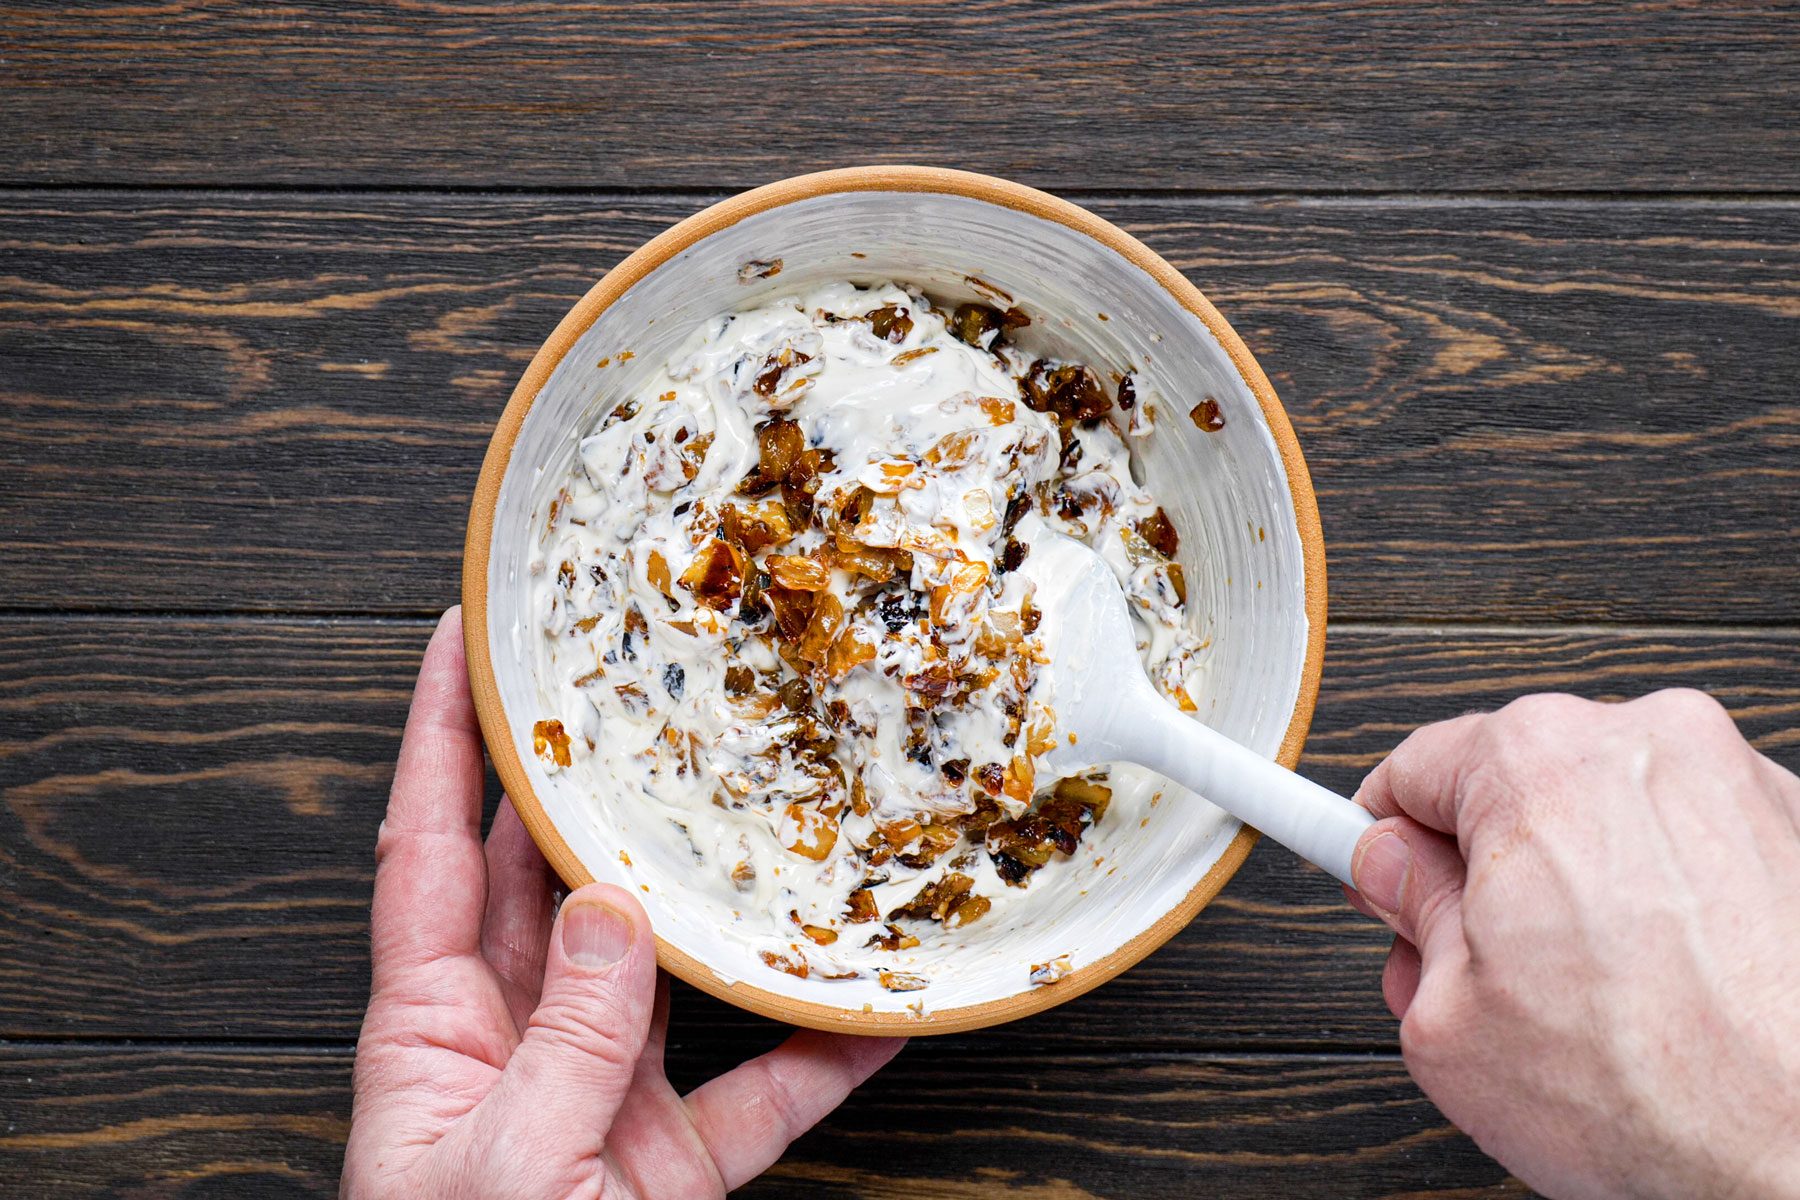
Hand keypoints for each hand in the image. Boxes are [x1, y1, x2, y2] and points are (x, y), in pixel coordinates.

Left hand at [342, 609, 903, 1198]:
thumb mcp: (506, 1171)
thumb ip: (566, 1041)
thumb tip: (613, 913)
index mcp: (432, 1035)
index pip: (427, 850)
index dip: (437, 739)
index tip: (461, 640)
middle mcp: (512, 1048)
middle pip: (554, 885)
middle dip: (592, 786)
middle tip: (644, 691)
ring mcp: (595, 1103)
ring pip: (666, 972)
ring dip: (721, 903)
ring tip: (776, 814)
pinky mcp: (669, 1167)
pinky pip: (756, 1093)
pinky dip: (817, 1054)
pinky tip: (879, 1010)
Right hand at [1347, 690, 1799, 1199]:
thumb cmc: (1663, 1099)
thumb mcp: (1448, 1020)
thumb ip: (1409, 915)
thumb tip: (1400, 875)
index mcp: (1540, 760)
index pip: (1413, 768)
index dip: (1375, 837)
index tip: (1366, 861)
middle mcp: (1649, 743)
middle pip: (1515, 789)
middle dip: (1480, 876)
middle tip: (1470, 970)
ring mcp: (1738, 783)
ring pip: (1608, 816)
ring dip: (1576, 886)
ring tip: (1582, 999)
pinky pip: (1694, 846)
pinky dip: (1666, 900)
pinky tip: (1662, 989)